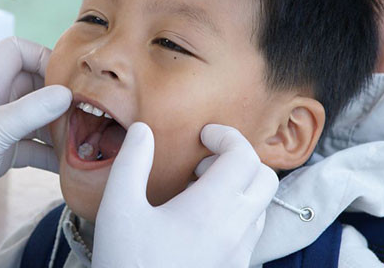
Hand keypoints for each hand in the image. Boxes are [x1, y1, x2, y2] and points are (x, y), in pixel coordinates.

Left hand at [0, 37, 71, 250]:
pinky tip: (69, 165)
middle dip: (60, 97)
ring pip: (37, 117)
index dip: (45, 57)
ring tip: (85, 139)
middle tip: (88, 113)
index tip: (68, 81)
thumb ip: (30, 111)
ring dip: (59, 127)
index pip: (19, 51)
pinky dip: (50, 154)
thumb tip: (66, 94)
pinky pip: (32, 147)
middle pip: (35, 84)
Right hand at [92, 123, 277, 267]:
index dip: (226, 135)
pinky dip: (236, 216)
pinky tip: (198, 224)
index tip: (202, 135)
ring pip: (261, 208)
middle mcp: (235, 231)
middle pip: (265, 178)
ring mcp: (239, 256)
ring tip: (197, 193)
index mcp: (211, 209)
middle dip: (239, 160)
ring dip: (239, 189)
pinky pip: (251, 235)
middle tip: (201, 165)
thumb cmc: (127, 264)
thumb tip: (143, 130)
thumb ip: (131, 163)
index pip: (243, 155)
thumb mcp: (118, 209)